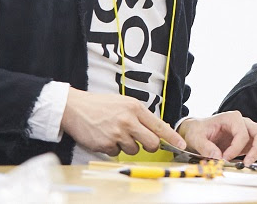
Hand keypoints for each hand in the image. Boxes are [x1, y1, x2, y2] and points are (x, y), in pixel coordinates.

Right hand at [61, 88, 184, 155]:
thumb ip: (140, 115)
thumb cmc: (101, 105)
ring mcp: (117, 134)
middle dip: (150, 146)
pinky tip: (106, 137)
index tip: (181, 144)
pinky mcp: (105, 144)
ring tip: (117, 134)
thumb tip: (158, 129)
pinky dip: (113, 148)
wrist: (75, 108)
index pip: (160, 126)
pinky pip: (117, 153)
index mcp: (136, 108)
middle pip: (151, 143)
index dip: (172, 137)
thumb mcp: (125, 103)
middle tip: (144, 143)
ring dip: (128, 146)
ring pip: (134, 150)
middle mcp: (128, 121)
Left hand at [178, 111, 256, 164]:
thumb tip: (218, 157)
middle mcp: (243, 123)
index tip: (225, 158)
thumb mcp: (196, 137)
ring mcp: (248, 131)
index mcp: (232, 118)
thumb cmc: (198, 131)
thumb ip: (205, 147)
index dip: (236, 148)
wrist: (197, 130)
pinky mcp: (249, 141)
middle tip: (249, 163)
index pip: (242, 133)